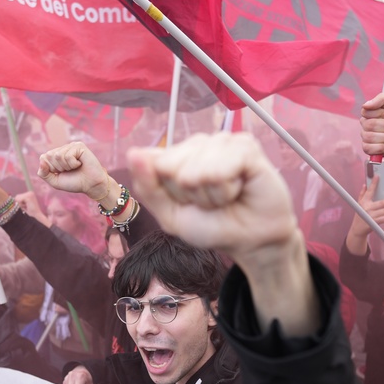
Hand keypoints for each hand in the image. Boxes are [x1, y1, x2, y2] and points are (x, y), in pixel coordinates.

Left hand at [15, 191, 47, 224]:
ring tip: (26, 207)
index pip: (18, 196)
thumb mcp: (23, 204)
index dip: (19, 202)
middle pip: (17, 196)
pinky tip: (26, 206)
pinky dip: (21, 205)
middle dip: (19, 203)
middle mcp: (30, 192)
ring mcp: (29, 194)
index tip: (25, 206)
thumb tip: (11, 198)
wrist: (37, 214)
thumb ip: (19, 200)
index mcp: (29, 193)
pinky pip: (19, 200)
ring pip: (17, 198)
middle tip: (26, 207)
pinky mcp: (28, 197)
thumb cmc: (31, 211)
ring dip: (20, 204)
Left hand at [37, 142, 109, 199]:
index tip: (62, 173)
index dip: (51, 169)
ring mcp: (71, 146)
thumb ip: (44, 174)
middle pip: (49, 155)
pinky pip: (68, 155)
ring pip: (58, 155)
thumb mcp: (55, 181)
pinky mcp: (79, 146)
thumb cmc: (75, 182)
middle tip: (69, 170)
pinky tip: (80, 164)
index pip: (43, 158)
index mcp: (56, 155)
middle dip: (58, 167)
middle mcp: (62, 149)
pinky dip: (73, 164)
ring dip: (66, 166)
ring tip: (75, 167)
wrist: (91, 185)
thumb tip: (41, 161)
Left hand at [129, 132, 317, 335]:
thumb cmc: (213, 227)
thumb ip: (148, 187)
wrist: (250, 242)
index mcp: (178, 156)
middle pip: (173, 165)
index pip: (155, 164)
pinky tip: (240, 188)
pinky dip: (227, 188)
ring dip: (212, 195)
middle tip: (211, 202)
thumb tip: (133, 152)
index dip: (171, 193)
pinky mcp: (246, 146)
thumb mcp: (170, 215)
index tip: (190, 204)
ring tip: (227, 197)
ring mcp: (223, 141)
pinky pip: (222, 166)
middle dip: (190, 194)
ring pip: (198, 168)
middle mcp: (199, 144)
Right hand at [352, 176, 383, 236]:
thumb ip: (362, 194)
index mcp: (364, 202)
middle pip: (381, 203)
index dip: (373, 183)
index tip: (378, 176)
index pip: (369, 191)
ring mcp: (370, 216)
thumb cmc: (360, 215)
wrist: (357, 229)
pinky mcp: (372, 223)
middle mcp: (367, 208)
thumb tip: (364, 185)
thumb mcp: (359, 204)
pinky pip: (383, 219)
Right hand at [360, 93, 383, 167]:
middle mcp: (367, 123)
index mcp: (372, 111)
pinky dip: (381, 148)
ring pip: (369, 137)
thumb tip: (366, 105)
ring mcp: (367, 136)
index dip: (381, 114)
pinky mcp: (368, 148)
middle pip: (368, 125)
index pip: (366, 111)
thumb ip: (383, 97)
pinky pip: (367, 148)